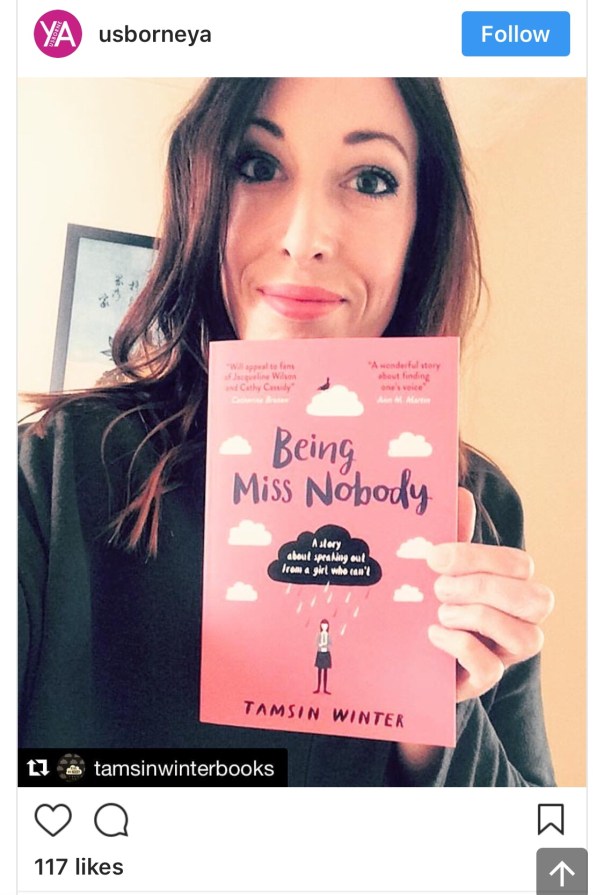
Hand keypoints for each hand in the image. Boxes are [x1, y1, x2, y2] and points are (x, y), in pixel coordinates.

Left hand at [426, 487, 554, 701]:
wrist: (399, 650)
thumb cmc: (427, 600)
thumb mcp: (435, 567)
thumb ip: (451, 535)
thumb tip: (460, 493)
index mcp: (510, 585)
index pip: (519, 564)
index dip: (479, 557)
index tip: (434, 557)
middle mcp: (517, 619)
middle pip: (538, 599)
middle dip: (485, 588)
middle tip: (439, 588)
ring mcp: (503, 653)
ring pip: (528, 638)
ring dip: (477, 617)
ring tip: (440, 613)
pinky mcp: (481, 680)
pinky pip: (491, 668)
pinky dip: (461, 646)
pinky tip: (434, 635)